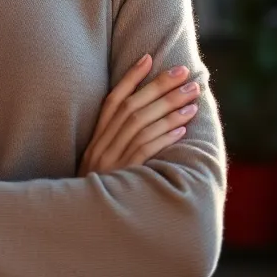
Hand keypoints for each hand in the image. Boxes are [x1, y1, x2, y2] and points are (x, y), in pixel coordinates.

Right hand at [79, 54, 197, 175]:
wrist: (85, 219)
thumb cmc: (100, 187)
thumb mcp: (101, 159)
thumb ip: (116, 138)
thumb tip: (144, 114)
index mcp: (96, 137)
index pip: (113, 99)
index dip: (130, 78)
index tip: (149, 58)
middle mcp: (102, 144)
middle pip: (133, 108)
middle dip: (160, 88)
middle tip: (184, 74)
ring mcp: (112, 159)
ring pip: (143, 126)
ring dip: (170, 110)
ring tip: (192, 98)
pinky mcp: (124, 174)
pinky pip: (146, 150)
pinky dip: (164, 136)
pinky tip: (182, 128)